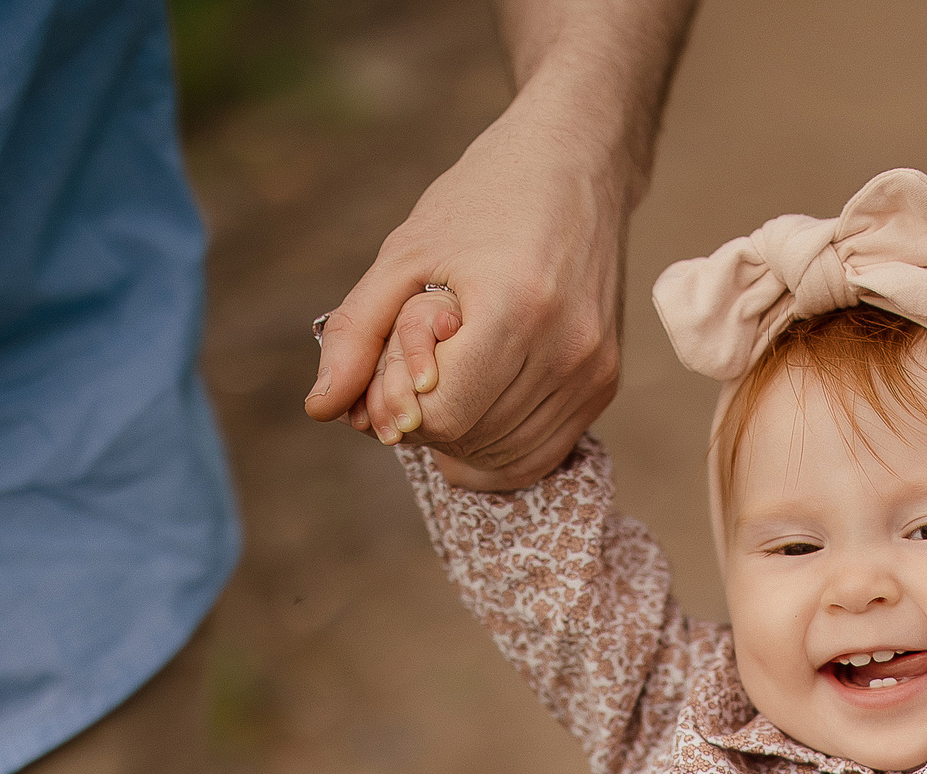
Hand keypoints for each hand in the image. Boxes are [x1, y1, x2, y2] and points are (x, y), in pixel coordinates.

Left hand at [306, 109, 629, 489]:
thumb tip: (321, 409)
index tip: (392, 364)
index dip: (397, 403)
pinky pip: (541, 454)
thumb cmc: (482, 200)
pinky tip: (474, 412)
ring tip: (449, 377)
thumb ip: (355, 333)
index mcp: (514, 307)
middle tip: (415, 366)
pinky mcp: (605, 382)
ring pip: (504, 456)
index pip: (440, 414)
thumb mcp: (404, 254)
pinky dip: (497, 450)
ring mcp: (592, 370)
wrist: (574, 164)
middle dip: (424, 418)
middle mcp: (565, 347)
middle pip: (469, 438)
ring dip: (459, 437)